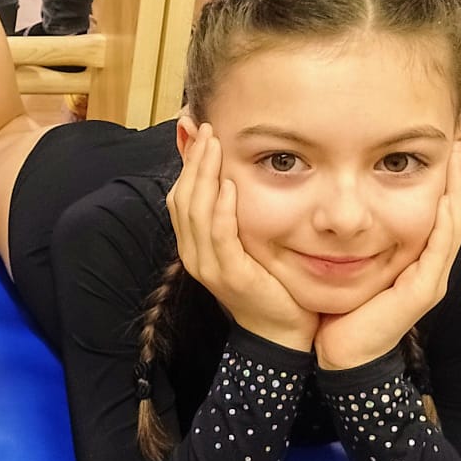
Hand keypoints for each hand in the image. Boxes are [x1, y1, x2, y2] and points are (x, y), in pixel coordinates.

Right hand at [167, 124, 318, 351]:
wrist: (280, 333)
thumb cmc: (269, 285)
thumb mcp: (246, 244)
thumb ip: (235, 215)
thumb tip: (232, 178)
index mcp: (194, 246)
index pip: (180, 197)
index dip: (186, 163)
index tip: (198, 132)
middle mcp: (193, 254)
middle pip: (182, 198)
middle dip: (193, 161)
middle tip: (205, 128)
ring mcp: (208, 266)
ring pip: (195, 212)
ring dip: (203, 175)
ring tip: (213, 145)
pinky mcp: (229, 274)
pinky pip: (218, 236)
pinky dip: (220, 209)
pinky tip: (227, 185)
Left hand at [315, 146, 460, 369]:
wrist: (341, 354)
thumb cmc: (341, 308)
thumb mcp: (349, 261)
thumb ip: (353, 235)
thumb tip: (337, 202)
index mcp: (414, 256)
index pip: (435, 204)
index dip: (440, 171)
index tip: (438, 135)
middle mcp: (429, 263)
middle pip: (452, 206)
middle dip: (455, 168)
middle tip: (457, 130)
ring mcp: (431, 276)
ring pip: (452, 221)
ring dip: (458, 185)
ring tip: (457, 150)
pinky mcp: (424, 289)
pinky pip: (440, 246)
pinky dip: (445, 218)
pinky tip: (446, 194)